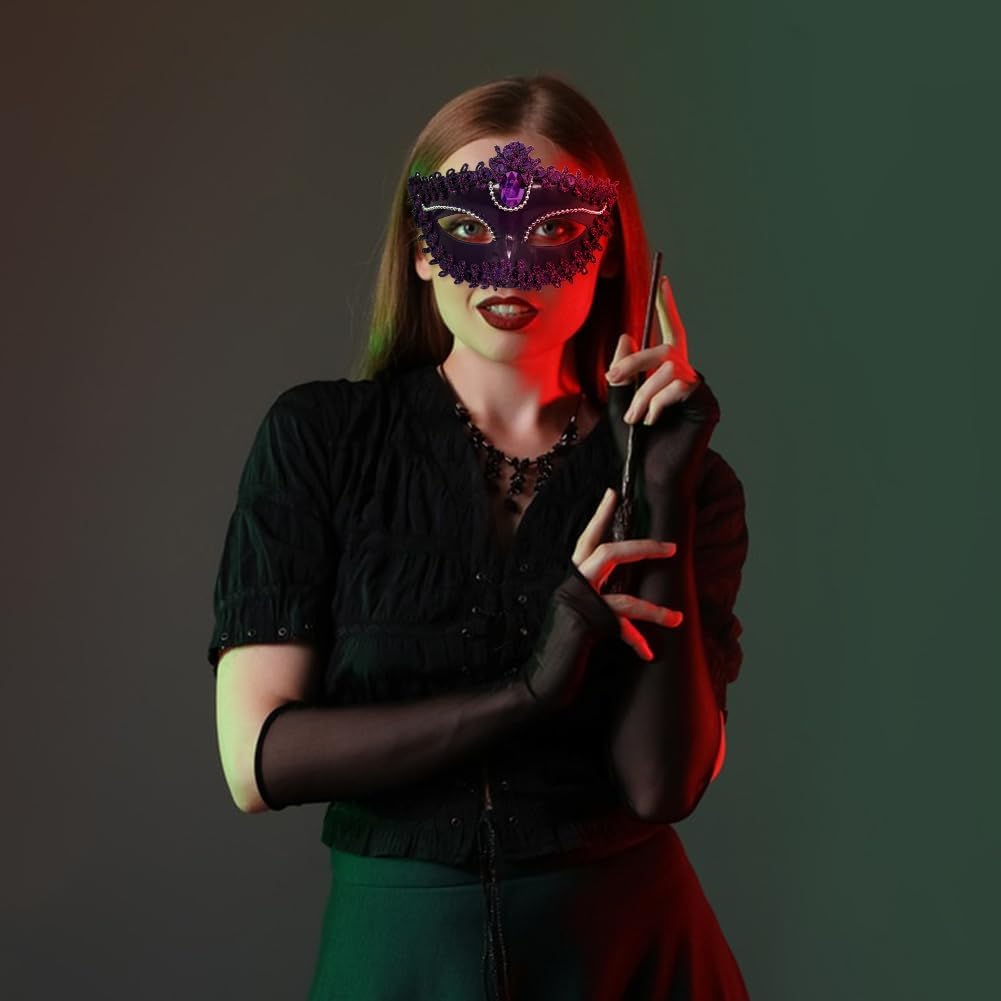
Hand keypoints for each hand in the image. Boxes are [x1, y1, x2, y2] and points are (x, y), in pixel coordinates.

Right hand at [520, 488, 682, 713]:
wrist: (538, 680)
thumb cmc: (563, 647)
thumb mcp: (581, 615)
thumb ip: (596, 597)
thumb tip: (621, 591)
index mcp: (572, 579)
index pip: (587, 539)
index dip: (600, 514)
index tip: (613, 492)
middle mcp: (573, 585)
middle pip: (610, 552)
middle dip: (644, 548)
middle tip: (672, 547)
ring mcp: (578, 604)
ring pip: (624, 595)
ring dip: (655, 610)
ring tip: (678, 619)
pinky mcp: (586, 626)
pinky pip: (621, 629)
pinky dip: (636, 641)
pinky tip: (648, 653)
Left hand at [605, 274, 719, 498]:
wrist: (650, 478)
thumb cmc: (637, 446)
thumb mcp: (619, 403)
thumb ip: (622, 372)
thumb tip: (627, 334)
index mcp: (668, 375)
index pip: (670, 335)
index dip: (668, 307)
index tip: (664, 279)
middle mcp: (688, 378)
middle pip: (667, 349)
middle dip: (636, 362)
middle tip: (612, 379)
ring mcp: (700, 391)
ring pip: (669, 370)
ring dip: (643, 393)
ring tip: (634, 419)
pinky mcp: (707, 405)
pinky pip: (681, 386)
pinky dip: (658, 402)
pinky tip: (653, 422)